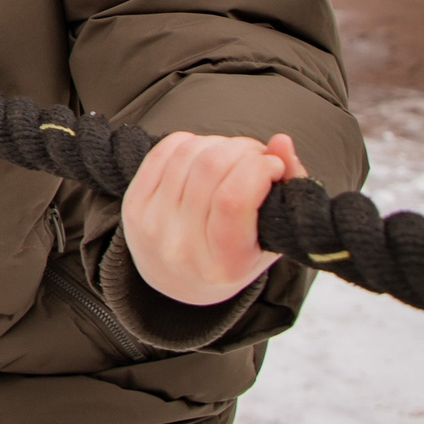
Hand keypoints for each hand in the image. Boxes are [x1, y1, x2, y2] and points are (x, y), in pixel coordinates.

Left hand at [121, 132, 299, 306]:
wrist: (178, 281)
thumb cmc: (237, 256)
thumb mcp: (273, 236)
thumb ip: (290, 190)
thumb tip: (282, 142)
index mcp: (224, 263)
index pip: (233, 199)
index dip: (258, 168)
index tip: (273, 166)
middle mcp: (182, 247)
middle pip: (210, 168)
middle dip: (243, 149)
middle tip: (256, 156)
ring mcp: (153, 224)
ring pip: (188, 154)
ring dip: (219, 143)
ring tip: (234, 156)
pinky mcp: (132, 204)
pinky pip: (163, 151)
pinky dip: (192, 142)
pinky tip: (206, 154)